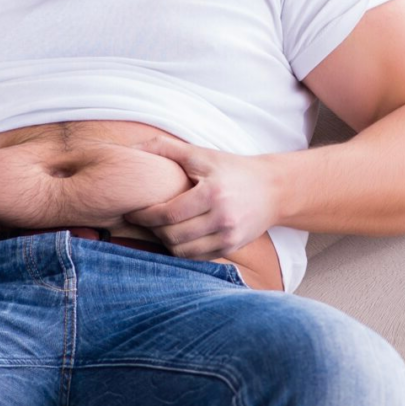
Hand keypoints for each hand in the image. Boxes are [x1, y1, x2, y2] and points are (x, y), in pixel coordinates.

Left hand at [120, 136, 281, 259]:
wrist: (273, 188)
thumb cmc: (232, 169)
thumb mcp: (202, 154)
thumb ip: (165, 148)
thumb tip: (131, 148)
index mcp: (212, 194)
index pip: (168, 214)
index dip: (145, 216)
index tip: (132, 213)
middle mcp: (222, 219)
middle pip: (173, 236)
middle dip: (152, 230)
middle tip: (143, 221)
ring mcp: (229, 236)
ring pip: (183, 252)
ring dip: (165, 243)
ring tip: (158, 229)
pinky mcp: (232, 247)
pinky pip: (197, 258)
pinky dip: (182, 250)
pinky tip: (176, 237)